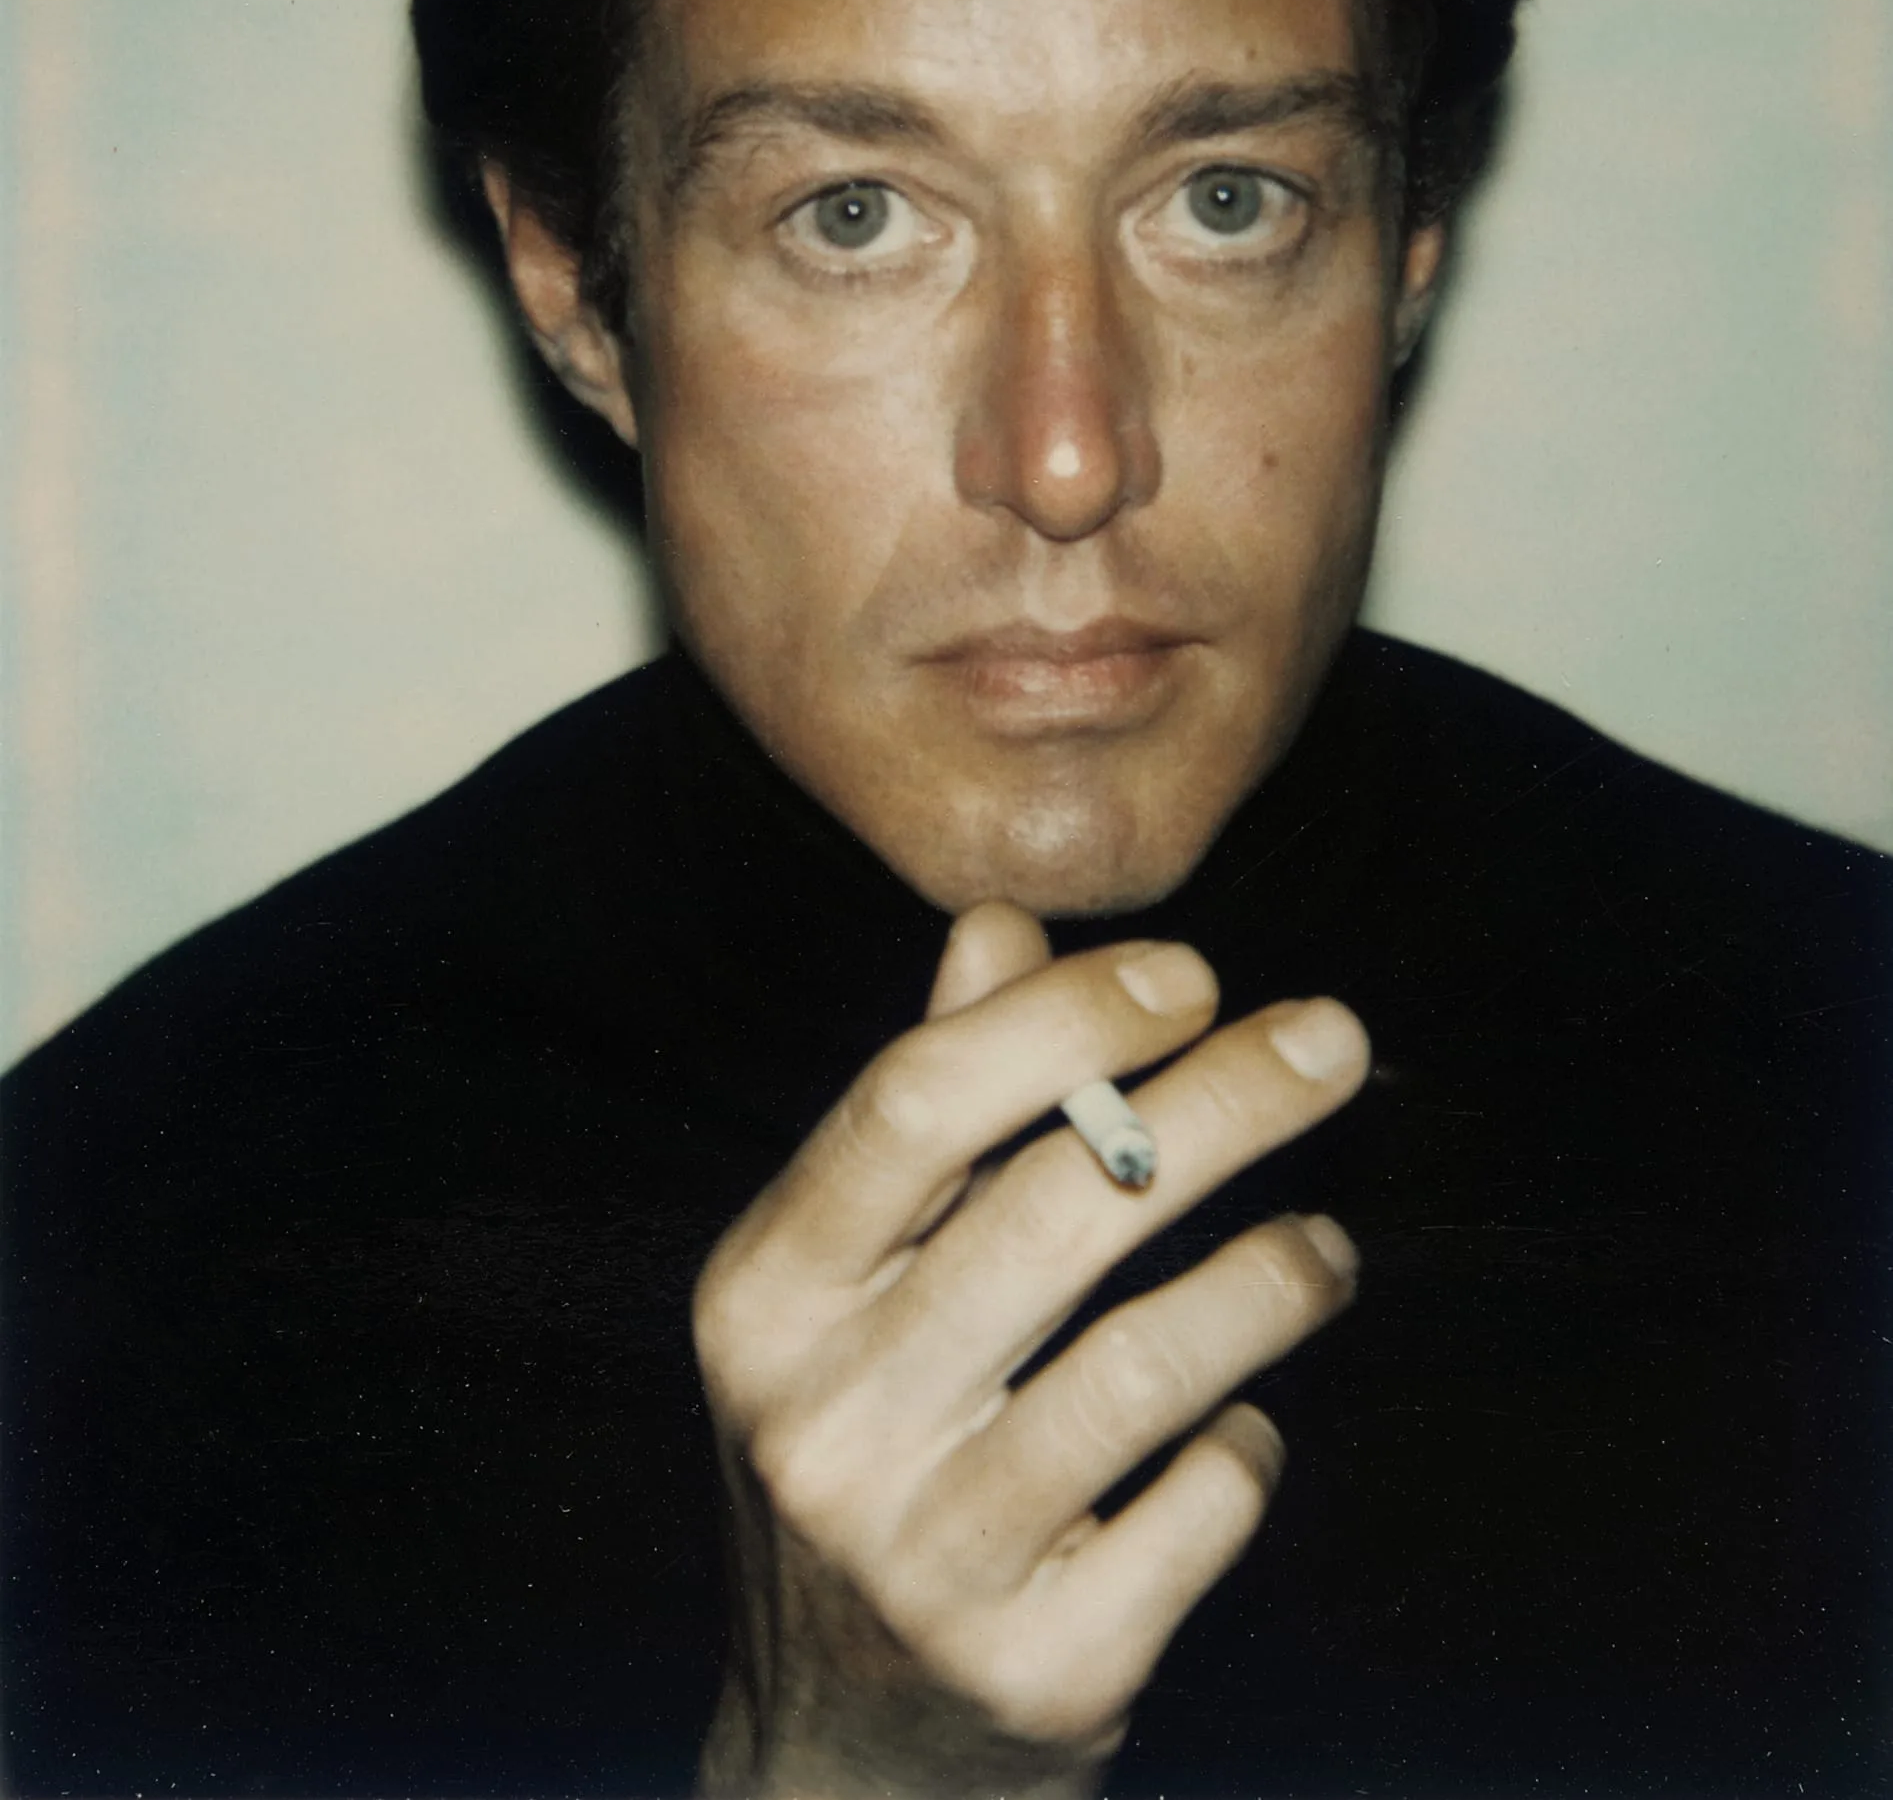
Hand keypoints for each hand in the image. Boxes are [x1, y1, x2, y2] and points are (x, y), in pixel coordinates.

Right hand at [693, 902, 1368, 1799]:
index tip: (1195, 975)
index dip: (1068, 1017)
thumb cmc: (862, 1461)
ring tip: (1325, 1247)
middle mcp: (822, 1424)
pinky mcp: (1041, 1672)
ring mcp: (924, 1561)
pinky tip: (1246, 1423)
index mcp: (763, 1299)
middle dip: (1226, 1099)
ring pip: (1150, 1360)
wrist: (839, 1766)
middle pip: (1057, 1206)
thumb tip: (999, 925)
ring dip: (1274, 1274)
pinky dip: (1249, 1444)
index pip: (914, 1102)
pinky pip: (1201, 1510)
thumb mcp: (841, 1293)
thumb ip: (922, 1104)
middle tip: (1334, 1040)